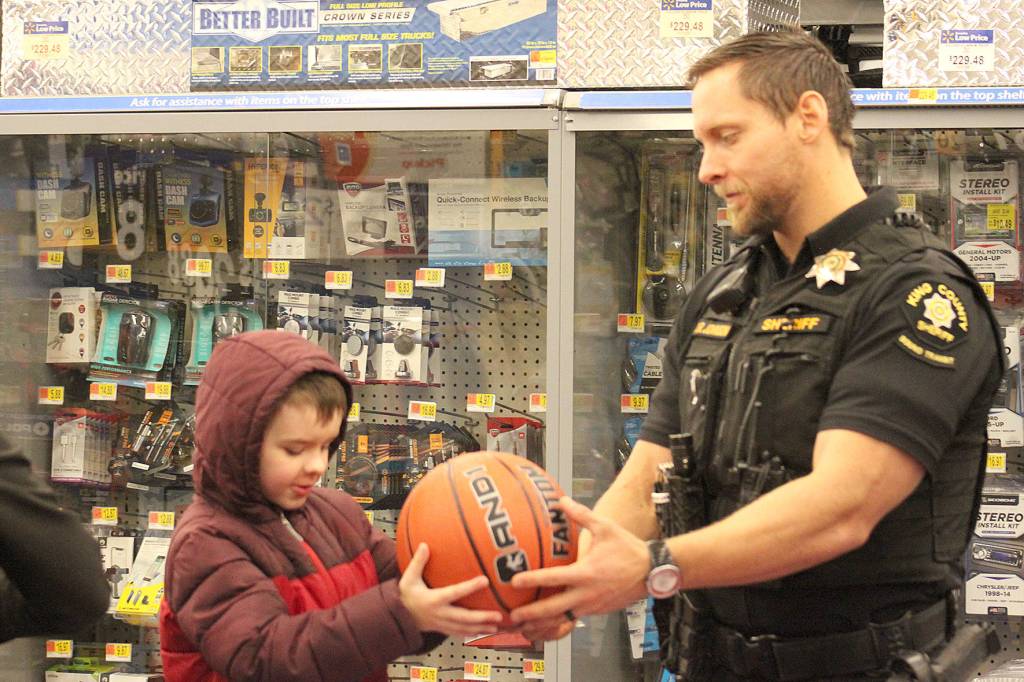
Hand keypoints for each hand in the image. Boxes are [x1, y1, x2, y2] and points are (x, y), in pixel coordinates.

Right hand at [399, 543, 503, 636]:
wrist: (398, 617)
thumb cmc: (405, 596)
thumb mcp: (408, 578)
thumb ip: (418, 562)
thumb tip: (424, 544)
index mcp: (433, 600)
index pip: (455, 592)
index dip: (470, 587)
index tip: (485, 580)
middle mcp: (440, 614)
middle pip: (464, 618)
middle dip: (482, 618)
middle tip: (498, 615)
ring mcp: (442, 624)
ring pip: (464, 628)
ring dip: (481, 628)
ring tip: (497, 627)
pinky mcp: (443, 629)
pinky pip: (460, 633)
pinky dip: (473, 633)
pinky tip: (484, 632)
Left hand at [509, 497, 647, 633]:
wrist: (651, 572)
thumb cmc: (627, 548)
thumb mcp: (605, 527)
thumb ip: (581, 514)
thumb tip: (561, 500)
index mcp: (586, 573)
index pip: (554, 578)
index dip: (533, 580)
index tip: (514, 581)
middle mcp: (587, 594)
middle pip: (554, 609)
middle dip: (532, 614)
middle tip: (512, 616)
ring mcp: (591, 606)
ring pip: (562, 620)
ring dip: (542, 626)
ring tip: (522, 629)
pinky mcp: (596, 612)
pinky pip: (573, 621)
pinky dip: (557, 626)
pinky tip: (544, 627)